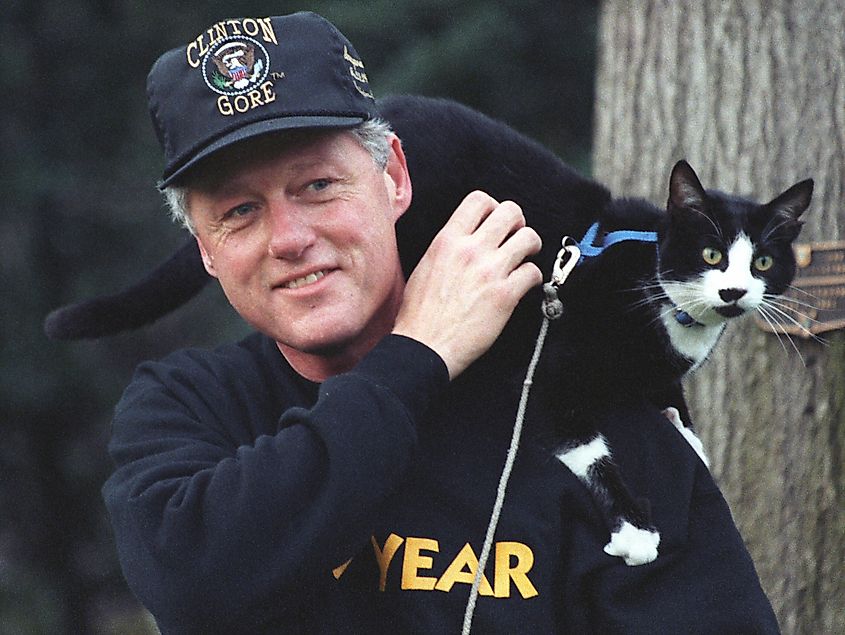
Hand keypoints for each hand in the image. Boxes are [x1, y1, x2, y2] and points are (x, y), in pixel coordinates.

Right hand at [392, 191, 541, 378]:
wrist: (423, 346)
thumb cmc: (419, 313)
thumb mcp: (425, 266)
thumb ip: (448, 247)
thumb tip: (467, 240)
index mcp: (447, 241)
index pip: (479, 200)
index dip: (493, 207)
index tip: (495, 221)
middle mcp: (470, 250)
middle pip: (510, 211)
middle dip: (518, 222)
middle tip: (515, 237)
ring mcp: (490, 271)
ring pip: (529, 237)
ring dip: (531, 246)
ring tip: (524, 257)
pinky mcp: (505, 295)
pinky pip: (533, 272)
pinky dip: (534, 277)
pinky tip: (525, 284)